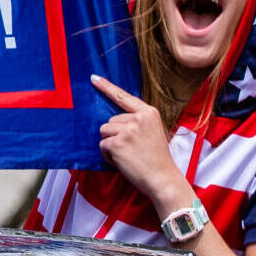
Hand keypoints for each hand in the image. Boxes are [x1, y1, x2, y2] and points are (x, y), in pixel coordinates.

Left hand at [88, 75, 189, 207]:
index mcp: (148, 113)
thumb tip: (114, 119)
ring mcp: (127, 130)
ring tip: (128, 155)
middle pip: (110, 120)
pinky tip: (124, 161)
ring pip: (104, 132)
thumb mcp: (153, 132)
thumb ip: (137, 121)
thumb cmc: (157, 158)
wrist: (163, 178)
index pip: (123, 97)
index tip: (93, 78)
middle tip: (133, 149)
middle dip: (116, 135)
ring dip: (111, 145)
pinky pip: (102, 146)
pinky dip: (108, 156)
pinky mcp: (117, 143)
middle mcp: (138, 118)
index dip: (106, 87)